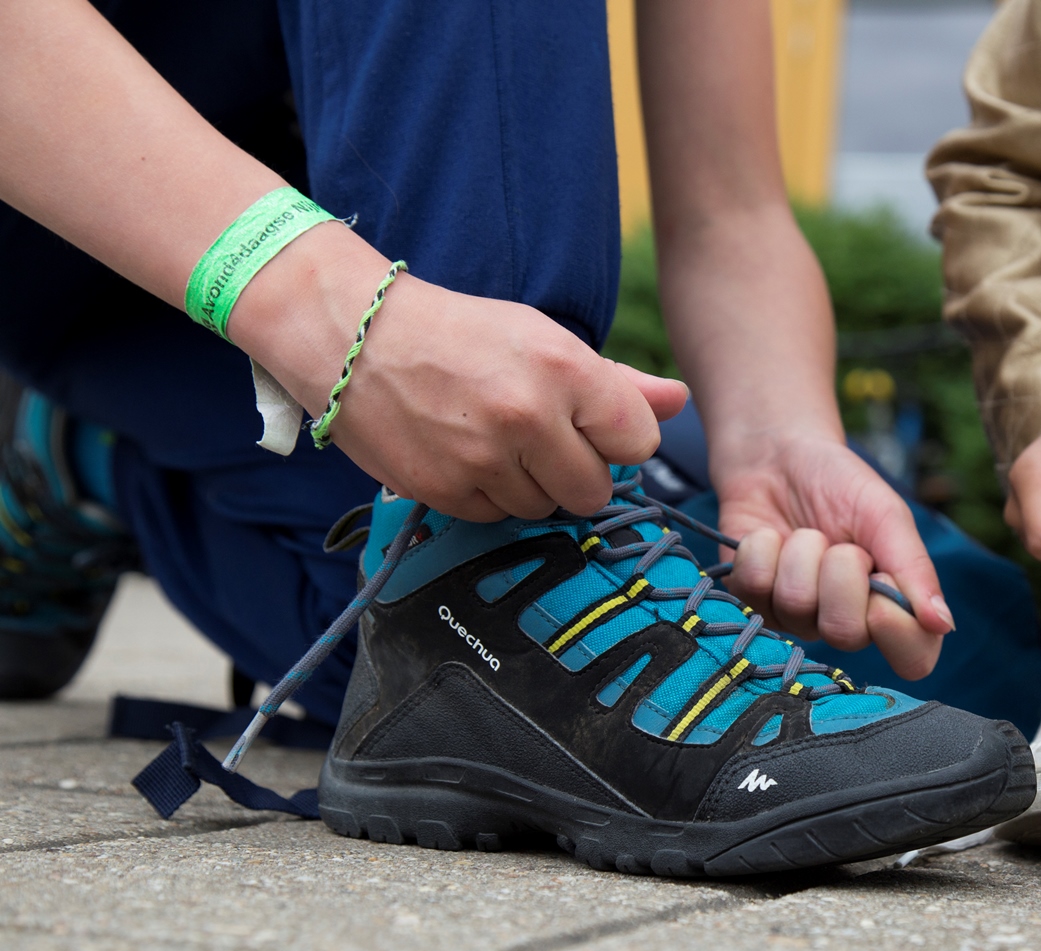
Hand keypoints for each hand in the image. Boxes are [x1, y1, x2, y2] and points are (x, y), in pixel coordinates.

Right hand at [234, 225, 688, 521]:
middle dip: (575, 472)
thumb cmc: (462, 335)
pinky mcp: (444, 492)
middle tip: (540, 439)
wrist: (354, 337)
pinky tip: (465, 457)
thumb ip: (617, 381)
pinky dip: (487, 497)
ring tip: (495, 442)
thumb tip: (681, 401)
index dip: (617, 439)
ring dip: (529, 487)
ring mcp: (484, 460)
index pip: (638, 443)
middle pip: (594, 491)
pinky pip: (495, 519)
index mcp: (565, 370)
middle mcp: (528, 418)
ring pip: (544, 510)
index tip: (589, 425)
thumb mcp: (544, 339)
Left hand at [711, 433, 953, 680]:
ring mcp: (795, 617)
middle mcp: (844, 621)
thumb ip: (912, 567)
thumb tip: (943, 624)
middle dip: (840, 572)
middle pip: (845, 633)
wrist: (777, 456)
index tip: (881, 585)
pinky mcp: (751, 603)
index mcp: (890, 605)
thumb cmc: (840, 485)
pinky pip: (755, 588)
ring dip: (800, 551)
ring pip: (797, 605)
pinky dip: (763, 548)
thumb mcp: (885, 515)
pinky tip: (770, 536)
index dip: (897, 631)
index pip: (912, 658)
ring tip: (804, 533)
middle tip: (840, 544)